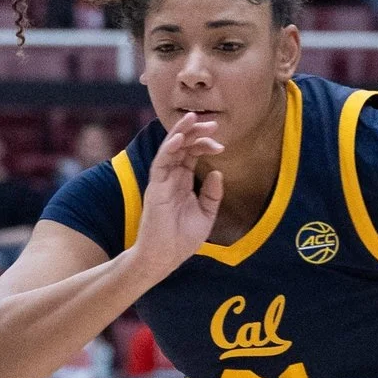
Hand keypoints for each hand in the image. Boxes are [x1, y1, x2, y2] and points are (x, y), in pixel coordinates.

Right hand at [125, 110, 223, 281]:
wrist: (165, 258)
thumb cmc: (182, 240)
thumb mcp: (206, 215)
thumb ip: (212, 194)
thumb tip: (218, 172)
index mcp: (182, 182)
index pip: (192, 155)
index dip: (205, 145)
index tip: (221, 145)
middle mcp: (171, 178)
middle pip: (182, 147)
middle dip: (196, 132)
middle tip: (213, 124)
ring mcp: (162, 181)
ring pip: (170, 149)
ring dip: (182, 133)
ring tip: (194, 119)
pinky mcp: (155, 187)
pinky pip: (161, 162)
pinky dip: (169, 148)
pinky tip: (180, 137)